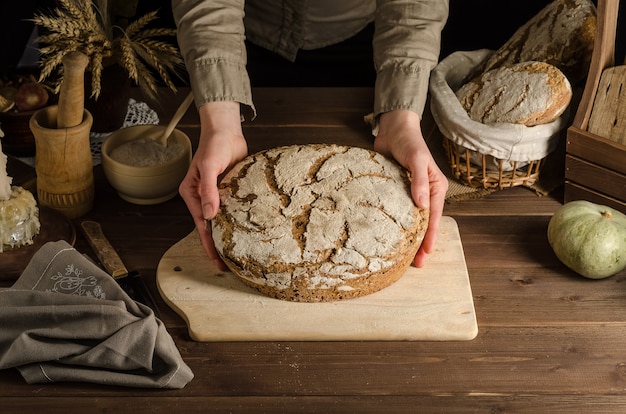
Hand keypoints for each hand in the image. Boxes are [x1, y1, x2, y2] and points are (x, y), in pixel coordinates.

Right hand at [179, 101, 247, 269]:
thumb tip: (210, 216)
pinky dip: (238, 220)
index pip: (201, 224)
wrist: (226, 131)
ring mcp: (216, 195)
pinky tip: (246, 231)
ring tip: (237, 253)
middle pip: (210, 227)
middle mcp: (202, 197)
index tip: (216, 259)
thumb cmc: (214, 145)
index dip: (209, 243)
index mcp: (191, 194)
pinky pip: (233, 209)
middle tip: (228, 265)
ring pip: (222, 220)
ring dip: (229, 234)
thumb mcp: (210, 166)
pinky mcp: (229, 191)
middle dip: (217, 245)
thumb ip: (209, 190)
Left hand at [374, 109, 447, 267]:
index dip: (429, 238)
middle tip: (414, 264)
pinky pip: (396, 211)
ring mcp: (410, 194)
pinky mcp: (395, 191)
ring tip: (400, 256)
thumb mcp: (417, 159)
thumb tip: (422, 205)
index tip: (424, 255)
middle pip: (424, 224)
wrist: (393, 128)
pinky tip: (386, 235)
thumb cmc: (409, 141)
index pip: (433, 218)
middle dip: (420, 244)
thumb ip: (418, 181)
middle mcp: (425, 194)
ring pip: (410, 220)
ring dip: (407, 237)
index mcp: (435, 188)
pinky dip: (394, 224)